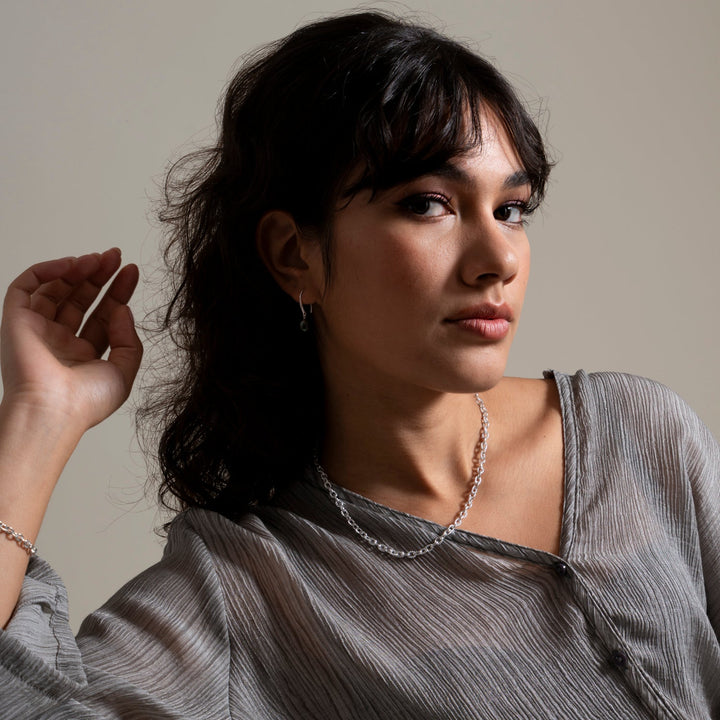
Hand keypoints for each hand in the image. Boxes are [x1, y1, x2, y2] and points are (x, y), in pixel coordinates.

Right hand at [0, 249, 142, 435]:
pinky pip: (26, 286)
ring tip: (98, 259)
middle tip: (115, 257)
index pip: (102, 315)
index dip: (117, 291)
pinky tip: (71, 264)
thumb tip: (122, 309)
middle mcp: (59, 341)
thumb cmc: (86, 402)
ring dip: (77, 270)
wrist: (53, 410)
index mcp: (83, 355)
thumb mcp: (124, 371)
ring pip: (55, 289)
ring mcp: (38, 330)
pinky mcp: (17, 320)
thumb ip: (129, 340)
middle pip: (81, 299)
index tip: (130, 271)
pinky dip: (46, 270)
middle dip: (99, 276)